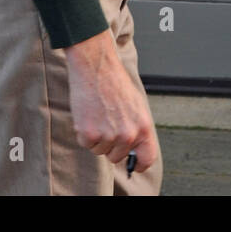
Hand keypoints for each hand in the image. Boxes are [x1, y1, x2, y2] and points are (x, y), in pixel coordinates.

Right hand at [64, 30, 157, 174]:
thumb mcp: (136, 106)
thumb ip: (137, 129)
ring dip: (96, 138)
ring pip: (100, 151)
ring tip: (98, 115)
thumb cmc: (115, 83)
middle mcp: (128, 134)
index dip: (137, 164)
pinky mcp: (89, 134)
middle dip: (110, 145)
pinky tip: (88, 115)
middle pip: (117, 157)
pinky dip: (84, 133)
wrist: (96, 66)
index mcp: (144, 127)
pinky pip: (86, 144)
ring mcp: (109, 135)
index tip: (132, 164)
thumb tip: (134, 150)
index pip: (147, 159)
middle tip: (106, 123)